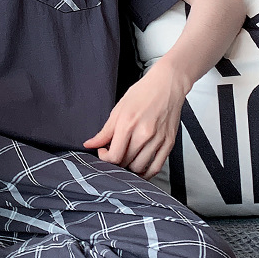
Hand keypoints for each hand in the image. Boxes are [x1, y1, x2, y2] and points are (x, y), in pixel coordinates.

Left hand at [82, 63, 187, 179]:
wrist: (167, 85)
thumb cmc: (143, 93)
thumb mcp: (118, 110)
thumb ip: (104, 131)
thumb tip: (90, 144)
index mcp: (128, 124)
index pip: (114, 156)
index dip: (105, 158)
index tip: (104, 152)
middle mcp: (144, 134)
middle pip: (126, 162)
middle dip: (116, 161)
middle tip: (114, 153)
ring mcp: (158, 140)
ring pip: (140, 167)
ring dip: (130, 168)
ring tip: (126, 158)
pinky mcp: (169, 143)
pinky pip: (156, 167)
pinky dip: (146, 172)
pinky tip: (139, 167)